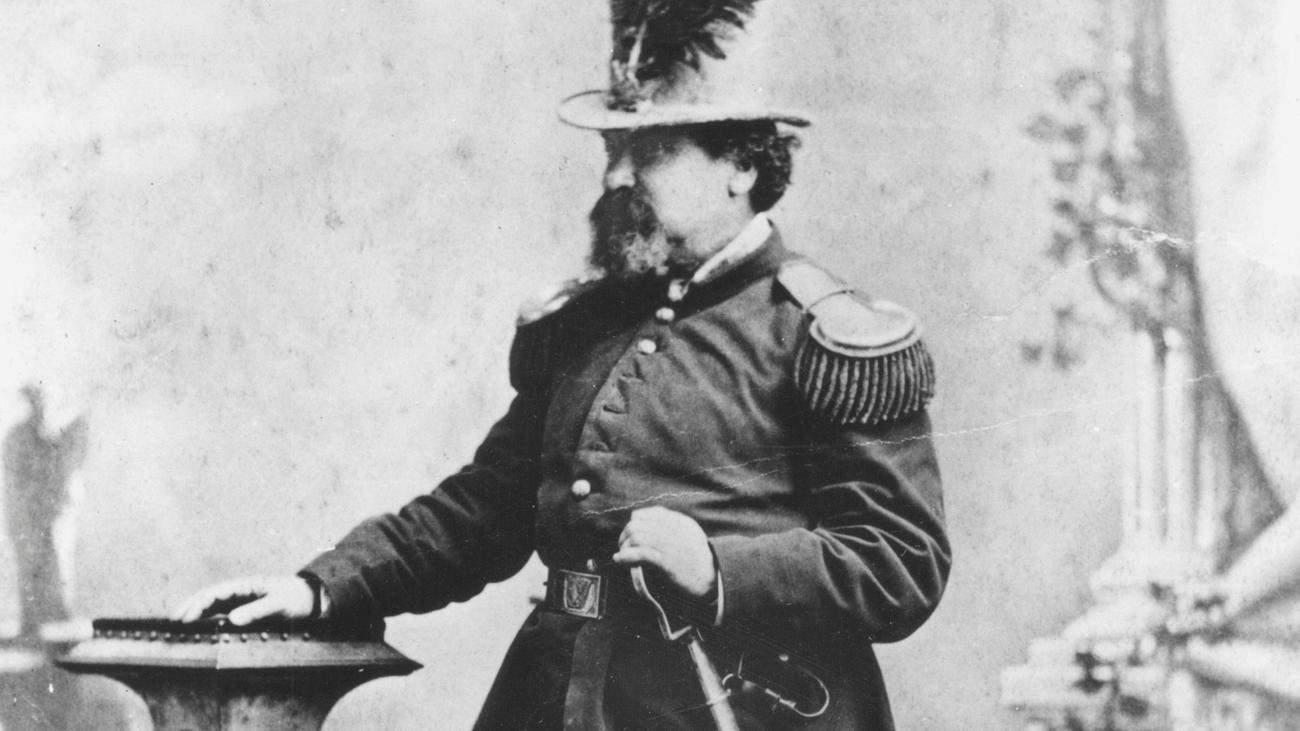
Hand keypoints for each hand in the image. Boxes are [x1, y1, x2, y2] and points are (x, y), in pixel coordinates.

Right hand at [172, 575, 316, 625]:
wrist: (312, 599)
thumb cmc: (296, 598)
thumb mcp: (278, 604)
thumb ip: (257, 610)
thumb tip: (232, 619)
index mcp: (244, 586)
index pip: (213, 594)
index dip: (196, 605)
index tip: (184, 618)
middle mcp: (240, 592)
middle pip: (209, 598)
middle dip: (190, 608)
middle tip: (173, 623)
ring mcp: (242, 601)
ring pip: (214, 606)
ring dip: (197, 614)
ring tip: (181, 627)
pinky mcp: (247, 611)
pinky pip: (223, 614)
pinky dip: (209, 620)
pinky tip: (201, 629)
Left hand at [612, 506, 716, 598]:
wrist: (713, 580)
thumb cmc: (697, 560)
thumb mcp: (689, 536)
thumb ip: (672, 527)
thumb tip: (644, 523)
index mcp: (681, 522)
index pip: (652, 513)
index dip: (636, 522)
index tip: (631, 534)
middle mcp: (675, 530)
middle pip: (639, 525)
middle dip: (625, 535)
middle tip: (622, 546)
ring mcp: (672, 546)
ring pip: (637, 538)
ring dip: (624, 547)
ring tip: (620, 555)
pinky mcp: (668, 563)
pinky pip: (641, 554)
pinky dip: (626, 556)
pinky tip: (620, 561)